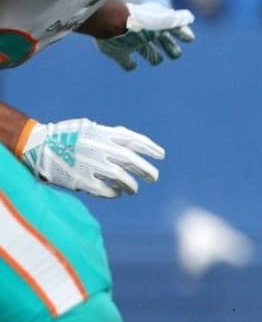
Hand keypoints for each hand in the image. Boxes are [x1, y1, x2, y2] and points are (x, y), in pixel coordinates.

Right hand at [16, 118, 164, 197]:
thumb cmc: (68, 136)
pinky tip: (118, 193)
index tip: (161, 155)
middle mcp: (100, 148)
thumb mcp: (91, 129)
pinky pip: (105, 190)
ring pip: (121, 178)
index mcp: (103, 133)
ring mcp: (91, 165)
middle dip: (146, 170)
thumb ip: (111, 136)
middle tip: (154, 177)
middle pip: (132, 161)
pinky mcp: (81, 180)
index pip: (135, 141)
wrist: (39, 146)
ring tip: (135, 189)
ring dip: (132, 185)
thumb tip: (133, 144)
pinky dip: (114, 192)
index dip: (150, 148)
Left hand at [95, 2, 194, 71]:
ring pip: (145, 51)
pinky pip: (125, 61)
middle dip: (169, 48)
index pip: (172, 29)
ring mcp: (130, 43)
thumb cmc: (142, 22)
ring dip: (152, 56)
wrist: (112, 24)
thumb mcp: (165, 20)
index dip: (181, 34)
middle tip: (176, 56)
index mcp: (156, 24)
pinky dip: (129, 65)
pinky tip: (133, 66)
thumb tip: (190, 19)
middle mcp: (144, 33)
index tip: (189, 39)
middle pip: (160, 41)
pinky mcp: (117, 53)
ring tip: (157, 61)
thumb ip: (179, 20)